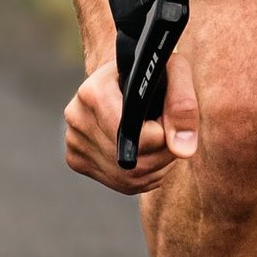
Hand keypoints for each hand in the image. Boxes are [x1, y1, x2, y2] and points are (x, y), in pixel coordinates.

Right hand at [63, 51, 199, 193]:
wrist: (125, 78)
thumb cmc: (152, 74)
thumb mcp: (174, 73)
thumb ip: (183, 105)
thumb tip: (182, 150)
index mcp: (94, 90)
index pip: (135, 134)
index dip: (162, 134)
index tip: (166, 120)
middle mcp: (77, 116)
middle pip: (135, 161)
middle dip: (163, 152)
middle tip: (168, 131)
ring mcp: (73, 141)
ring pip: (131, 177)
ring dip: (157, 165)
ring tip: (156, 138)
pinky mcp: (76, 160)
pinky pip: (122, 184)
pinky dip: (143, 175)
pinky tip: (144, 151)